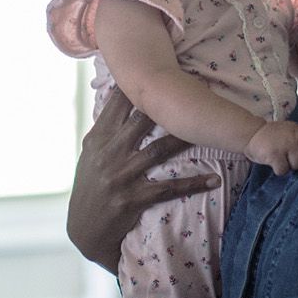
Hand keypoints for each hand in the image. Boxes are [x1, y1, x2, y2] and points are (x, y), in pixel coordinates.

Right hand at [65, 91, 215, 269]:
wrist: (84, 231)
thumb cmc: (90, 188)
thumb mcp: (90, 156)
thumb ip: (105, 130)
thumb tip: (120, 98)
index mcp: (97, 139)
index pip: (116, 104)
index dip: (137, 85)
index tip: (159, 67)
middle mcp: (107, 154)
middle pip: (141, 121)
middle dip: (166, 105)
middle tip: (192, 89)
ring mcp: (120, 176)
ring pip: (158, 150)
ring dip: (184, 138)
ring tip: (207, 129)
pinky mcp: (132, 199)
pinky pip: (168, 188)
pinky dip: (193, 183)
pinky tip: (213, 179)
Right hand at [244, 120, 297, 175]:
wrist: (251, 134)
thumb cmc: (275, 136)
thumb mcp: (291, 131)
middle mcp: (294, 135)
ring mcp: (284, 144)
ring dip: (291, 165)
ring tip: (283, 159)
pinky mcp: (274, 154)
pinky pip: (284, 170)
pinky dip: (280, 170)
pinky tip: (274, 163)